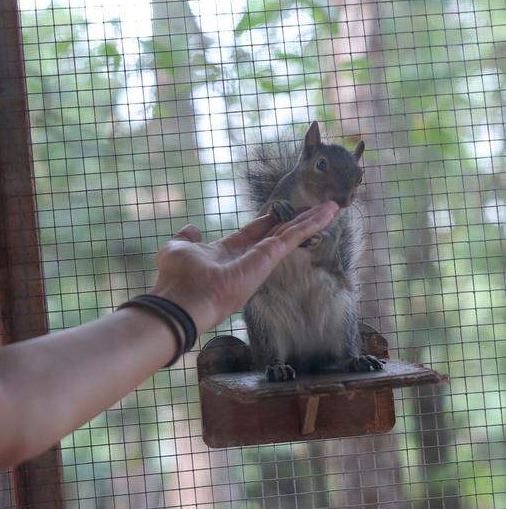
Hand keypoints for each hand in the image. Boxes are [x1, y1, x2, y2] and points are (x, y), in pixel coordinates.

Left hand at [147, 202, 338, 334]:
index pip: (255, 232)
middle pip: (279, 232)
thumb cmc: (176, 279)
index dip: (270, 220)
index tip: (282, 210)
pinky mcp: (267, 259)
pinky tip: (326, 213)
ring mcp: (260, 259)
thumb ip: (186, 238)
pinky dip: (310, 224)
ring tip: (332, 207)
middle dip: (298, 220)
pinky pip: (292, 237)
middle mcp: (248, 256)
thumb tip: (191, 229)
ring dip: (311, 220)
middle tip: (317, 208)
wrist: (181, 300)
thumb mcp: (178, 249)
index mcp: (228, 252)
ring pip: (290, 234)